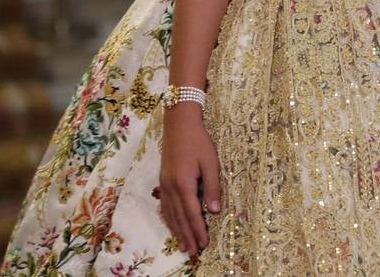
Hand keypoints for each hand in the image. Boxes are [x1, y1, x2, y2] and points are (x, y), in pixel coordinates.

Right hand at [159, 105, 221, 256]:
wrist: (179, 125)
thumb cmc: (198, 141)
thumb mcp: (211, 162)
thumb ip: (213, 187)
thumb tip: (216, 211)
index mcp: (184, 184)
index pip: (193, 214)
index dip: (199, 230)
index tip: (204, 244)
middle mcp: (171, 188)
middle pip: (180, 218)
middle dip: (188, 236)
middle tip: (194, 253)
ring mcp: (164, 186)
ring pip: (171, 215)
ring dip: (178, 232)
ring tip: (184, 246)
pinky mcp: (163, 182)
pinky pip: (165, 207)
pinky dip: (170, 220)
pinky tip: (173, 226)